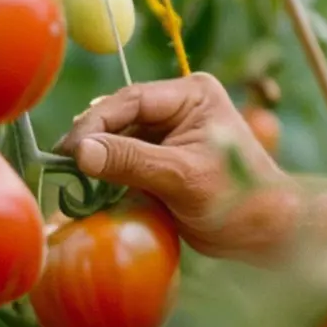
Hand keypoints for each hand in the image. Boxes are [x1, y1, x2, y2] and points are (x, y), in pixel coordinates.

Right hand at [54, 73, 295, 259]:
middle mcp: (179, 106)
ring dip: (98, 158)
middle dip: (93, 140)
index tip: (70, 150)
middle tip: (61, 164)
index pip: (131, 100)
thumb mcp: (180, 178)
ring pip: (119, 138)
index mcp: (192, 94)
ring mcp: (170, 131)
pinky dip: (109, 173)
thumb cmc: (235, 199)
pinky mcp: (163, 157)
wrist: (264, 231)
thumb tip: (80, 152)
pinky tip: (90, 187)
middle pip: (121, 117)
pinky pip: (126, 159)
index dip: (96, 123)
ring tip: (71, 177)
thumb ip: (131, 161)